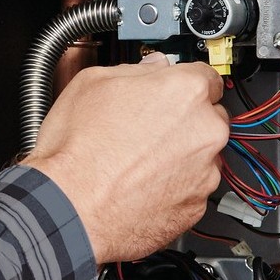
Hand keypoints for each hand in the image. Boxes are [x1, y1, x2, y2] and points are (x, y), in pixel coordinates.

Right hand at [25, 53, 229, 264]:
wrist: (71, 209)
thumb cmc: (77, 152)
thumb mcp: (91, 85)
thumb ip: (132, 71)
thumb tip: (148, 70)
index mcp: (185, 92)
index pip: (206, 76)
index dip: (184, 83)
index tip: (174, 91)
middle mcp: (205, 131)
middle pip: (208, 116)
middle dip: (184, 120)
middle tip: (147, 128)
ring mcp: (205, 172)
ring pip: (202, 155)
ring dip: (180, 154)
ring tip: (137, 161)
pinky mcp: (196, 206)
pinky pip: (192, 188)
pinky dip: (173, 185)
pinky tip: (141, 184)